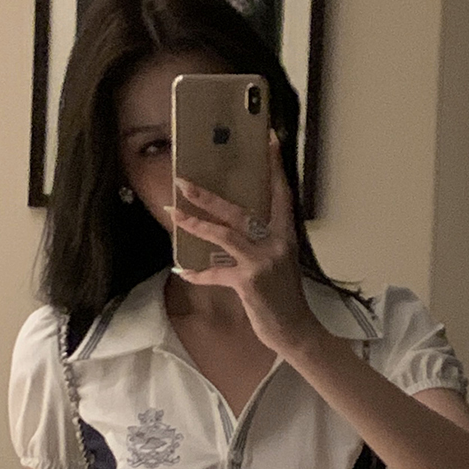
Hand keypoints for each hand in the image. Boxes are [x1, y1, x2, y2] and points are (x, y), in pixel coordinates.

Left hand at [165, 133, 321, 356]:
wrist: (295, 330)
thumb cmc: (283, 297)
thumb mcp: (278, 263)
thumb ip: (260, 243)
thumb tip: (232, 229)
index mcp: (285, 235)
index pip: (281, 193)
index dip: (274, 166)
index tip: (269, 138)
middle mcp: (276, 243)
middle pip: (239, 210)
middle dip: (208, 195)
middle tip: (184, 181)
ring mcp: (262, 261)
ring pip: (223, 234)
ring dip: (194, 223)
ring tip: (173, 212)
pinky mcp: (248, 281)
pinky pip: (215, 273)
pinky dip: (198, 273)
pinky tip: (183, 270)